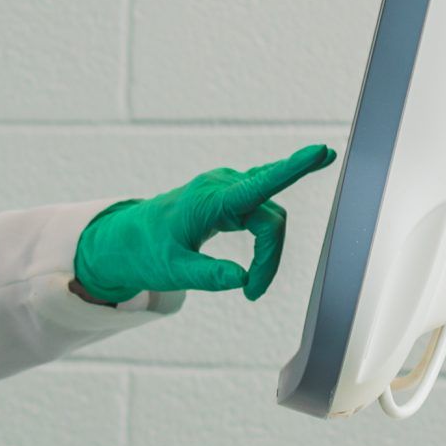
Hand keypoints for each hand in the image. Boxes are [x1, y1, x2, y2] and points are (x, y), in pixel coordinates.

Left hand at [74, 144, 337, 303]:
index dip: (293, 170)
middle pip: (271, 218)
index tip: (320, 152)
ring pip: (269, 216)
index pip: (259, 185)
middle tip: (252, 293)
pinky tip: (298, 184)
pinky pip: (261, 203)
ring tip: (253, 284)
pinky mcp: (228, 195)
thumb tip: (242, 278)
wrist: (126, 239)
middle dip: (269, 257)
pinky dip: (269, 226)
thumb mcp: (173, 270)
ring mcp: (226, 187)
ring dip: (268, 250)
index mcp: (209, 200)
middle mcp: (222, 186)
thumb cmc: (146, 253)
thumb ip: (208, 275)